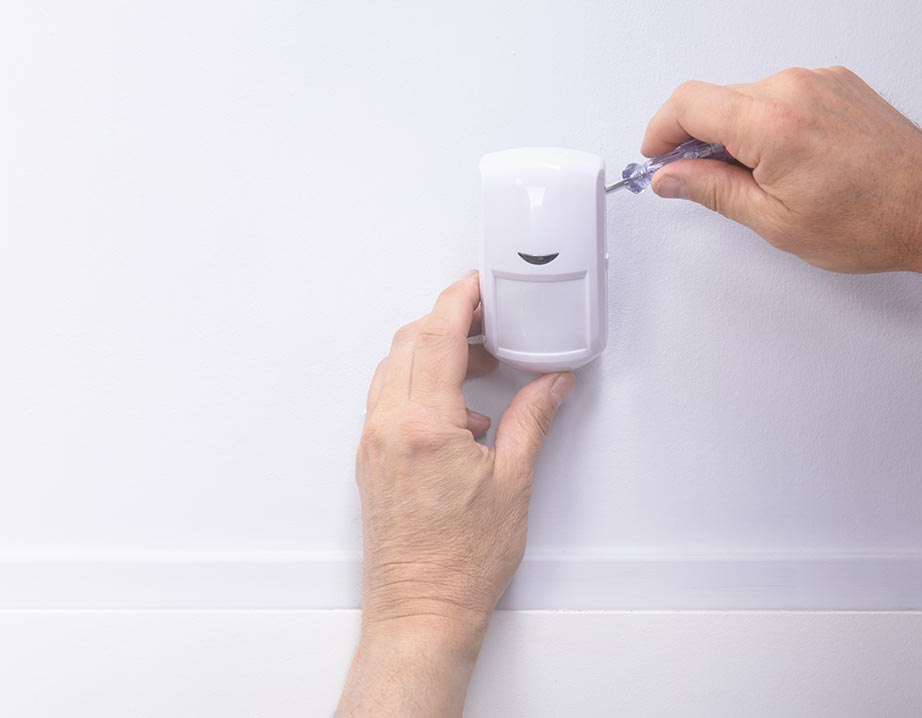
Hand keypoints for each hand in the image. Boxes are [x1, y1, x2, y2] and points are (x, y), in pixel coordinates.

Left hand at [337, 271, 573, 717]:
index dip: (461, 300)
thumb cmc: (460, 564)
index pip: (438, 336)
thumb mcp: (513, 484)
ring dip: (431, 350)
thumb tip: (550, 383)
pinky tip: (460, 408)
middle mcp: (388, 427)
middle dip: (448, 318)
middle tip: (489, 317)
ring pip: (394, 368)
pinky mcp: (371, 460)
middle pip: (409, 342)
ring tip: (479, 361)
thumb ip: (530, 420)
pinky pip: (388, 398)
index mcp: (424, 426)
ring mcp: (373, 443)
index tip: (481, 284)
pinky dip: (419, 382)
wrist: (421, 611)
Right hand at [643, 66, 921, 303]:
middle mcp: (796, 90)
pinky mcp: (840, 84)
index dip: (660, 131)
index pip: (688, 104)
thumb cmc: (873, 221)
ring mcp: (821, 82)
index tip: (657, 155)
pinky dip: (768, 121)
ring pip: (748, 96)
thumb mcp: (773, 220)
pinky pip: (782, 94)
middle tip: (698, 177)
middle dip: (696, 136)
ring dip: (735, 130)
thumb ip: (711, 190)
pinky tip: (784, 159)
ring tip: (755, 177)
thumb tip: (671, 177)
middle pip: (715, 98)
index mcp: (772, 124)